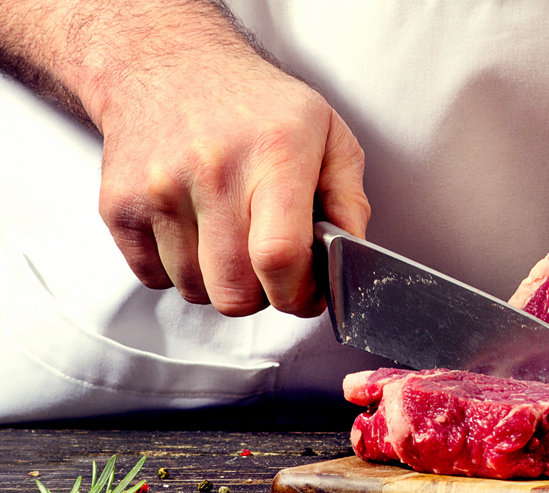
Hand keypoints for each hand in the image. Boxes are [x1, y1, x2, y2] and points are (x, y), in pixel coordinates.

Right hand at [97, 53, 368, 317]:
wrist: (167, 61)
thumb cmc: (255, 104)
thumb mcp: (328, 134)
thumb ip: (349, 201)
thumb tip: (351, 258)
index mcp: (274, 153)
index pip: (278, 255)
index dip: (297, 294)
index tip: (306, 294)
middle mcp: (213, 170)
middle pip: (234, 290)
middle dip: (263, 297)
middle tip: (271, 271)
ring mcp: (159, 189)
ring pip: (196, 291)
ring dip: (220, 283)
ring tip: (232, 240)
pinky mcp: (119, 205)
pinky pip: (154, 278)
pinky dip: (181, 271)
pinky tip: (197, 233)